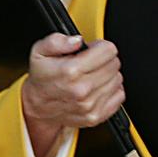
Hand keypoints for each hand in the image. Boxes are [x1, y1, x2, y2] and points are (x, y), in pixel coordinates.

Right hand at [21, 34, 124, 156]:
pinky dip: (112, 90)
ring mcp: (90, 105)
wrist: (38, 105)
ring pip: (118, 79)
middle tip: (90, 63)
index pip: (108, 51)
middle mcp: (82, 90)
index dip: (100, 46)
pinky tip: (97, 87)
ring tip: (92, 75)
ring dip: (108, 75)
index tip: (92, 49)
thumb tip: (77, 40)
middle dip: (104, 60)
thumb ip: (57, 41)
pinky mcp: (96, 116)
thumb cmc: (42, 78)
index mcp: (70, 71)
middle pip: (114, 64)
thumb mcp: (40, 51)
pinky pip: (119, 96)